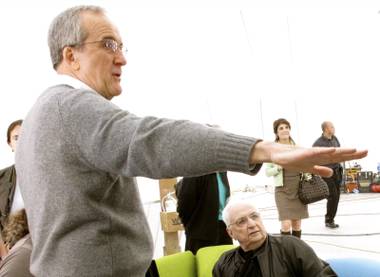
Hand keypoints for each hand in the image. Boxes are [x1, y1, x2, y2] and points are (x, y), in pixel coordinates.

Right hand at [251, 141, 366, 176]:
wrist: (277, 155)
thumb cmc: (292, 160)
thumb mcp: (308, 168)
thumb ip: (320, 170)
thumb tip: (332, 173)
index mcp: (320, 159)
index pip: (338, 157)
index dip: (351, 156)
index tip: (364, 153)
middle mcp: (318, 154)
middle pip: (337, 154)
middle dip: (351, 153)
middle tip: (366, 151)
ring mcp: (311, 153)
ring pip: (328, 152)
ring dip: (341, 151)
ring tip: (354, 150)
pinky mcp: (302, 153)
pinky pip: (315, 153)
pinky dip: (324, 151)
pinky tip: (332, 150)